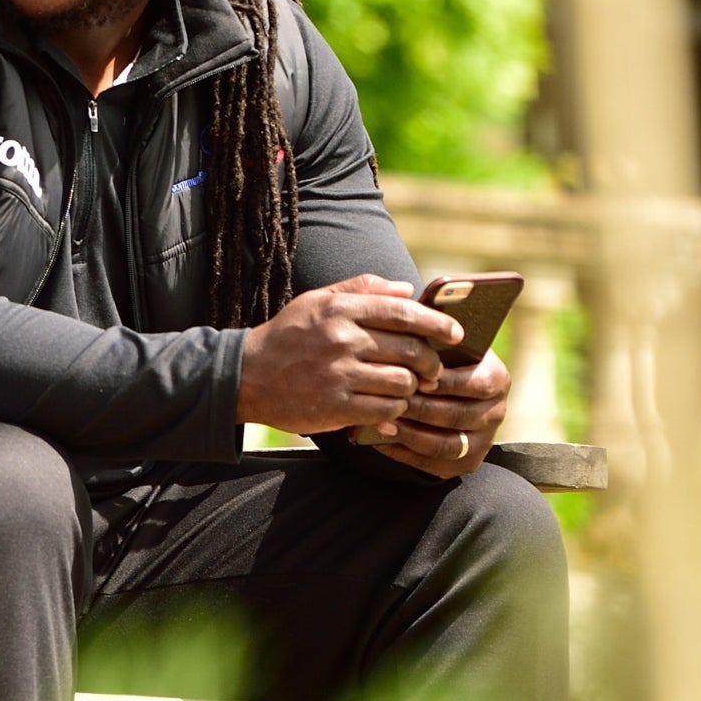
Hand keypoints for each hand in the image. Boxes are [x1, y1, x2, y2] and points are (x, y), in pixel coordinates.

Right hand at [236, 274, 460, 435]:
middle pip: (411, 350)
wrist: (244, 376)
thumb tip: (407, 289)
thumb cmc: (287, 336)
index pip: (403, 313)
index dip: (437, 323)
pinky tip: (388, 407)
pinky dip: (395, 410)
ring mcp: (339, 375)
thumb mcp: (316, 301)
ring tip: (406, 388)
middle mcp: (342, 340)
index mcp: (340, 310)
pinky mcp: (336, 407)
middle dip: (430, 362)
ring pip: (403, 383)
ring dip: (411, 388)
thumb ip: (362, 289)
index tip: (456, 333)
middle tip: (432, 369)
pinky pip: (386, 410)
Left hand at [360, 351, 511, 478]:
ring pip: (445, 444)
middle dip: (420, 410)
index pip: (477, 384)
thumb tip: (413, 321)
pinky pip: (434, 463)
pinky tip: (381, 439)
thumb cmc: (437, 361)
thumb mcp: (442, 345)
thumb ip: (432, 337)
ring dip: (410, 434)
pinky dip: (404, 452)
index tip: (417, 379)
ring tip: (381, 423)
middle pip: (458, 416)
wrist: (443, 394)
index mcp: (496, 378)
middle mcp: (496, 411)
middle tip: (389, 401)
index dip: (446, 383)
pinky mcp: (466, 462)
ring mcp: (483, 440)